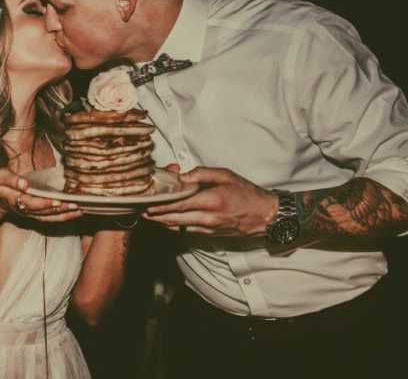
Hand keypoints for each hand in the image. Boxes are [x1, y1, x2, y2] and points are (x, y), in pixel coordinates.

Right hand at [0, 167, 83, 222]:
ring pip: (50, 217)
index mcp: (15, 200)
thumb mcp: (0, 177)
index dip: (44, 203)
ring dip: (65, 214)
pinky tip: (77, 212)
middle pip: (44, 212)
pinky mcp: (37, 215)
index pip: (31, 204)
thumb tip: (25, 184)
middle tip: (75, 204)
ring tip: (80, 209)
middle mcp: (25, 210)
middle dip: (60, 209)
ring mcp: (32, 214)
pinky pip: (52, 218)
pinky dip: (65, 216)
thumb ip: (11, 180)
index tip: (57, 200)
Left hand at [142, 166, 277, 235]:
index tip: (148, 204)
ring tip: (149, 217)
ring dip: (163, 222)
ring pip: (180, 226)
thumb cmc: (246, 193)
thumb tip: (182, 176)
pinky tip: (167, 222)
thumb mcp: (226, 175)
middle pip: (175, 218)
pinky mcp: (211, 234)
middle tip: (142, 211)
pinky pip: (188, 230)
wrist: (264, 215)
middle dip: (157, 215)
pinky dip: (176, 226)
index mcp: (211, 200)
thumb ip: (202, 173)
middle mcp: (208, 217)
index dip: (162, 205)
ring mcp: (209, 228)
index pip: (180, 204)